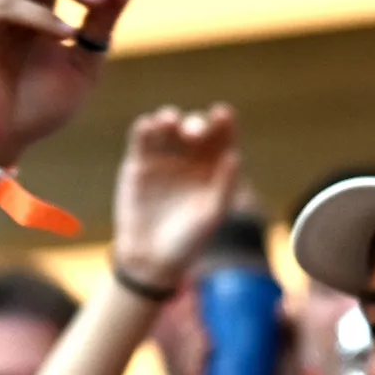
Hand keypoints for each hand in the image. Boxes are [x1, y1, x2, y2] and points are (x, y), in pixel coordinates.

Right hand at [110, 105, 240, 290]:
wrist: (151, 259)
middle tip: (194, 132)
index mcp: (214, 167)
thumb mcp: (211, 215)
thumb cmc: (189, 241)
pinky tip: (148, 126)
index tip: (223, 114)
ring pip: (167, 127)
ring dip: (169, 118)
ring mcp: (164, 158)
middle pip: (194, 128)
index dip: (224, 123)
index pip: (222, 138)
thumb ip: (225, 186)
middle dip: (195, 124)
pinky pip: (141, 138)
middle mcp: (190, 158)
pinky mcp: (138, 163)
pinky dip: (145, 128)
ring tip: (169, 122)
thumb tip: (235, 156)